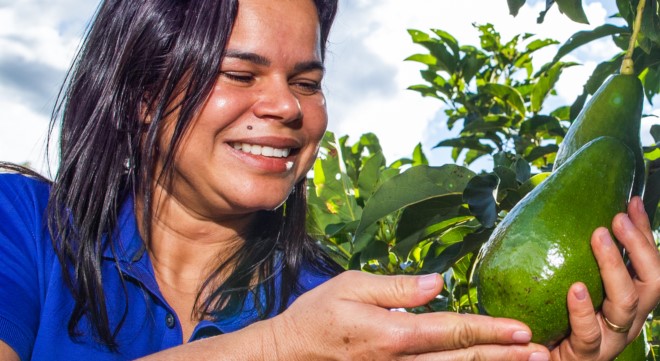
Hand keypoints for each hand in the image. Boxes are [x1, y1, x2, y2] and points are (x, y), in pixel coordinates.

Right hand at [269, 271, 549, 360]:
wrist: (289, 353)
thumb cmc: (317, 315)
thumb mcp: (351, 286)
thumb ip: (398, 287)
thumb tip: (438, 282)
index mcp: (394, 334)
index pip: (452, 332)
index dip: (489, 331)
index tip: (522, 331)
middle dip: (503, 357)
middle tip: (541, 353)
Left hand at [551, 196, 659, 359]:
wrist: (540, 360)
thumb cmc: (554, 321)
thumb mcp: (567, 284)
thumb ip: (572, 259)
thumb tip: (565, 214)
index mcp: (629, 300)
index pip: (648, 262)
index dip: (643, 232)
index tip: (632, 201)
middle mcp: (628, 319)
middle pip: (654, 281)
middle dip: (640, 245)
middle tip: (616, 217)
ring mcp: (610, 339)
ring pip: (626, 302)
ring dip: (614, 265)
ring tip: (599, 236)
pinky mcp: (587, 355)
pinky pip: (589, 333)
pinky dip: (582, 310)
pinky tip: (575, 289)